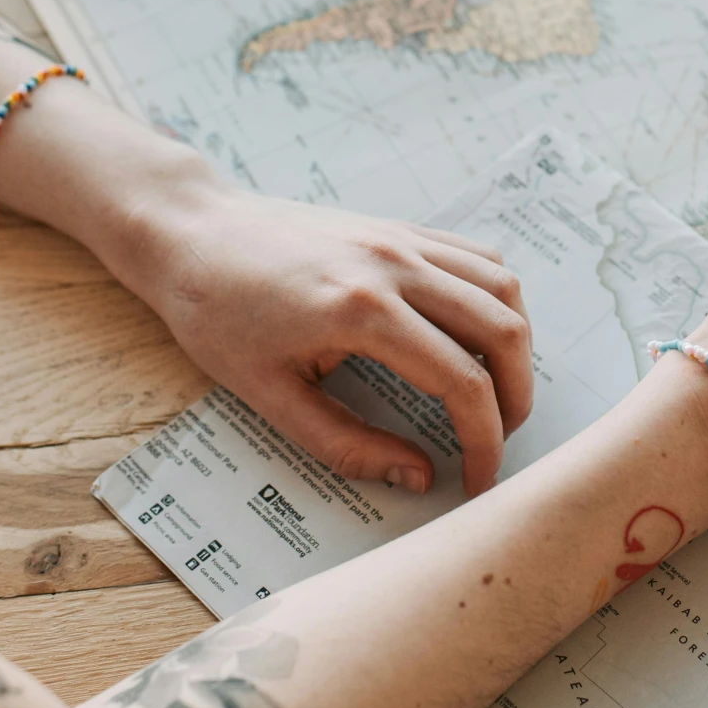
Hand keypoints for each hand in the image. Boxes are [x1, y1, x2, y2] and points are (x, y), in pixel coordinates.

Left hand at [126, 181, 535, 494]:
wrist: (191, 233)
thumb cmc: (217, 315)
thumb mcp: (268, 397)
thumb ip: (348, 445)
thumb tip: (418, 477)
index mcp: (361, 312)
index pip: (461, 383)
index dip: (484, 441)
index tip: (477, 480)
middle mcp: (394, 266)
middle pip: (502, 331)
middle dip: (515, 397)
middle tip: (496, 440)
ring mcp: (401, 238)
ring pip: (502, 286)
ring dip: (515, 345)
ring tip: (494, 392)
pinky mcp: (399, 227)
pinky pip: (476, 256)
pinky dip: (494, 299)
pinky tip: (475, 336)